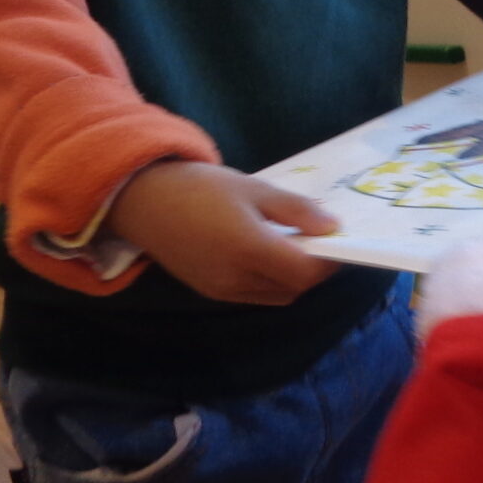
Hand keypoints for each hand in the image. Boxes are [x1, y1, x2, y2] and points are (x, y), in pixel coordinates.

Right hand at [110, 160, 337, 305]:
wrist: (143, 201)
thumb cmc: (201, 187)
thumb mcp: (255, 189)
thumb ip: (296, 210)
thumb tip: (333, 228)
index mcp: (250, 249)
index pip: (306, 272)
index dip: (330, 261)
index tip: (340, 240)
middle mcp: (236, 278)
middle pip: (294, 287)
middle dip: (314, 269)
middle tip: (321, 240)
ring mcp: (222, 289)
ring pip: (276, 295)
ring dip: (293, 277)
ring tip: (295, 245)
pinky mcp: (210, 291)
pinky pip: (254, 293)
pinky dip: (270, 280)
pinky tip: (268, 253)